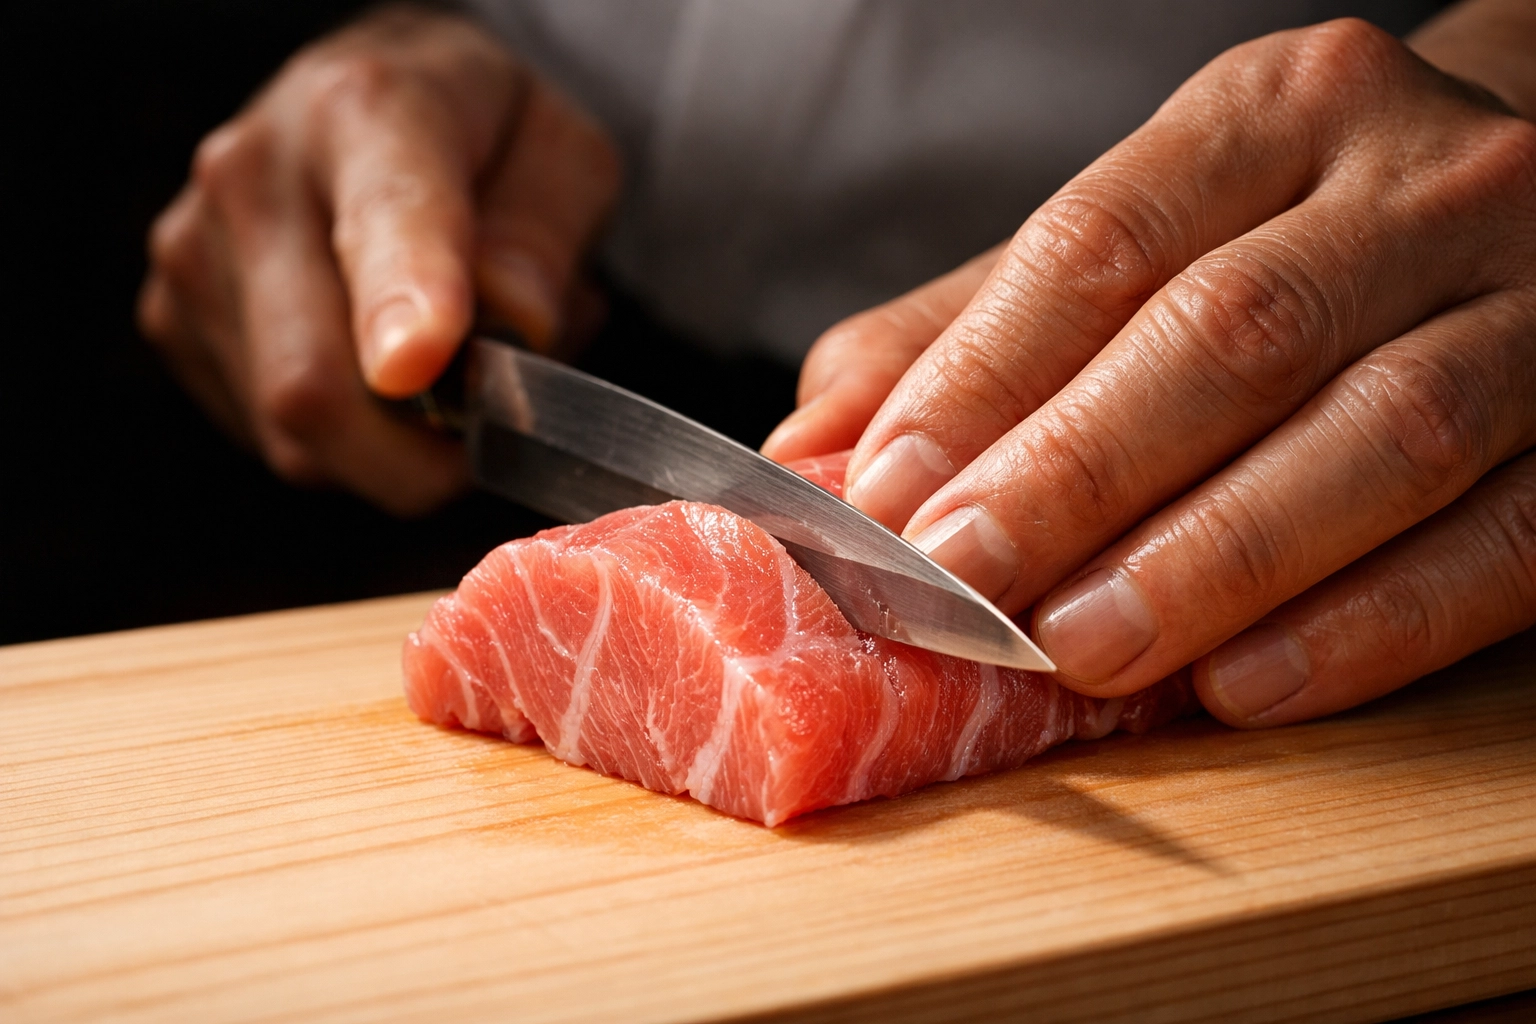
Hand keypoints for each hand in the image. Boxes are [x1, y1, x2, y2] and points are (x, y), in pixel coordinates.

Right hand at [137, 5, 618, 514]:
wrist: (379, 108)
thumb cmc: (487, 140)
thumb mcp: (565, 158)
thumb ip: (545, 240)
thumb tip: (513, 324)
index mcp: (369, 109)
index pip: (385, 215)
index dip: (403, 299)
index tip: (416, 366)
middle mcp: (254, 173)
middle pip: (314, 380)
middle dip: (421, 454)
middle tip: (498, 429)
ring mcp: (195, 251)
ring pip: (295, 433)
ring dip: (393, 448)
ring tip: (440, 366)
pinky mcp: (170, 320)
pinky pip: (275, 441)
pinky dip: (349, 443)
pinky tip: (376, 370)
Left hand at [775, 16, 1535, 727]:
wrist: (1526, 192)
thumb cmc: (1284, 232)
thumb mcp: (1131, 240)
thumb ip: (971, 334)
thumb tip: (811, 450)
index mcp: (1271, 117)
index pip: (1102, 246)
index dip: (984, 384)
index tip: (888, 501)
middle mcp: (1419, 184)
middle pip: (1233, 334)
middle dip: (1082, 476)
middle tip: (965, 589)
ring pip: (1380, 432)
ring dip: (1216, 558)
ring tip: (1083, 650)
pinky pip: (1505, 539)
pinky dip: (1372, 623)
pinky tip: (1248, 683)